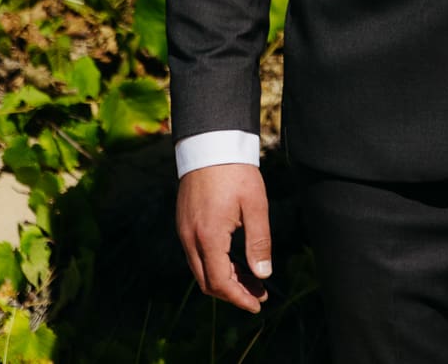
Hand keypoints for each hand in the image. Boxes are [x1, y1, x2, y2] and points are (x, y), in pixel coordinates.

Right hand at [177, 163, 271, 312]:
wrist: (210, 144)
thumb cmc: (236, 172)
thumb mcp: (255, 206)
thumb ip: (259, 242)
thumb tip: (263, 274)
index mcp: (208, 236)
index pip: (220, 283)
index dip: (239, 298)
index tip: (258, 304)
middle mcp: (190, 238)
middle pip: (208, 282)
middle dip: (233, 293)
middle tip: (259, 295)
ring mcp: (184, 232)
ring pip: (201, 270)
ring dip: (225, 279)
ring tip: (253, 281)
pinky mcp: (185, 224)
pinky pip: (197, 255)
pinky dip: (216, 265)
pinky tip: (236, 262)